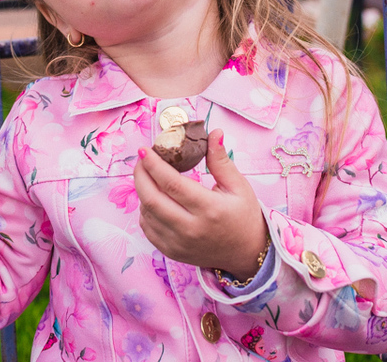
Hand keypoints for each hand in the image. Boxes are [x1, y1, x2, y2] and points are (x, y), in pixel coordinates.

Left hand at [133, 129, 268, 279]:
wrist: (246, 253)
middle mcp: (191, 229)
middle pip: (152, 199)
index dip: (154, 165)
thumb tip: (214, 132)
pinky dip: (145, 211)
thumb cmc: (244, 216)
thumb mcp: (238, 186)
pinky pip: (148, 229)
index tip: (145, 150)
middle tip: (141, 159)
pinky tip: (154, 198)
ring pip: (147, 214)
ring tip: (149, 176)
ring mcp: (179, 244)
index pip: (172, 184)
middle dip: (140, 175)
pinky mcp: (172, 252)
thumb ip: (221, 160)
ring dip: (143, 192)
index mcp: (209, 209)